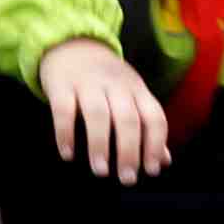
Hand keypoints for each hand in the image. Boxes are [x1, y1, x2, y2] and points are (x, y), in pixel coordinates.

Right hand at [34, 36, 169, 183]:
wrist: (70, 44)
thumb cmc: (105, 80)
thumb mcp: (130, 97)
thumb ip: (146, 128)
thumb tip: (163, 162)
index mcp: (137, 89)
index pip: (153, 117)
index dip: (155, 144)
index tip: (150, 170)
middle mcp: (116, 85)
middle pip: (127, 118)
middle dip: (129, 151)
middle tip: (126, 178)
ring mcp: (88, 83)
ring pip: (97, 114)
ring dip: (99, 145)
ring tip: (100, 170)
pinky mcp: (61, 84)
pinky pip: (63, 110)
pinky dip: (65, 133)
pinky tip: (67, 154)